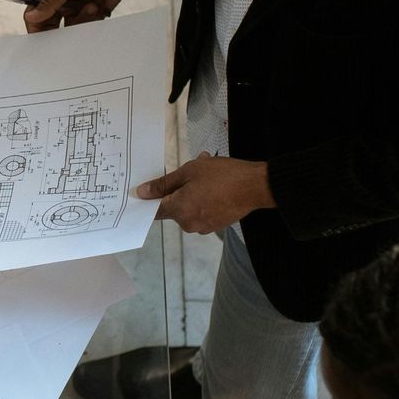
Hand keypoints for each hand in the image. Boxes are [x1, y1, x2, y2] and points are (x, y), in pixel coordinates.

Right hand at [23, 0, 142, 30]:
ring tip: (92, 6)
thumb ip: (50, 2)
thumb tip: (31, 17)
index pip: (35, 13)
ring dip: (82, 19)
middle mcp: (60, 1)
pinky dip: (94, 18)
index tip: (40, 40)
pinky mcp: (90, 13)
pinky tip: (99, 4)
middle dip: (60, 29)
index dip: (35, 26)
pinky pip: (87, 27)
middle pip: (52, 25)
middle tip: (67, 33)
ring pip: (71, 28)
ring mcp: (76, 7)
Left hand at [137, 152, 271, 233]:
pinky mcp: (216, 226)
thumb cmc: (222, 175)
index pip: (154, 211)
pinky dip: (203, 201)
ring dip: (192, 194)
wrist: (255, 187)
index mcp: (179, 210)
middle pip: (173, 208)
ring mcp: (203, 227)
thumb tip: (142, 193)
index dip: (150, 200)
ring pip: (189, 209)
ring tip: (206, 176)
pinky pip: (202, 212)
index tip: (149, 190)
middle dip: (178, 191)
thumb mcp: (189, 172)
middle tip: (190, 173)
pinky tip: (215, 186)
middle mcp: (188, 224)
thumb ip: (164, 184)